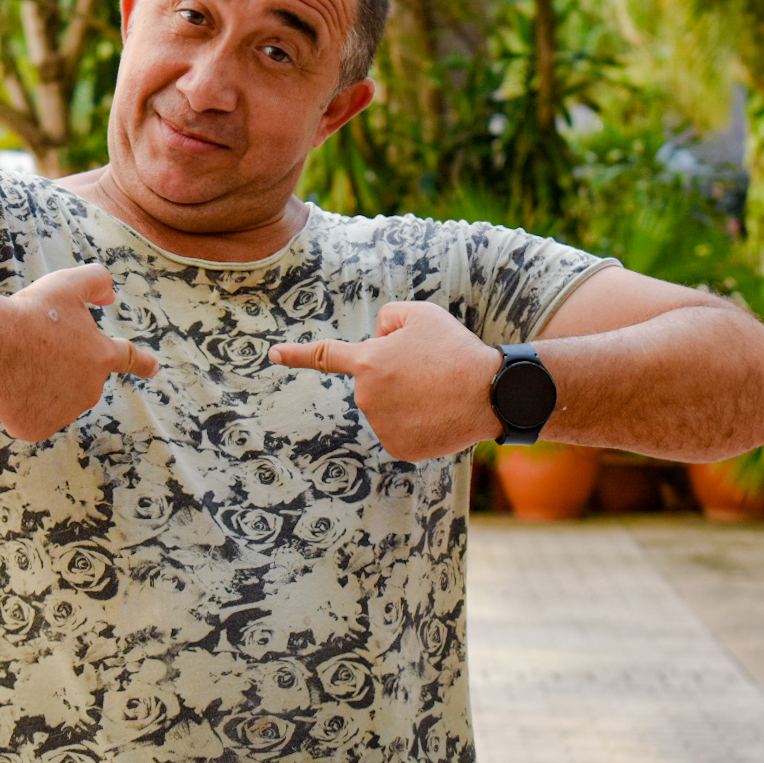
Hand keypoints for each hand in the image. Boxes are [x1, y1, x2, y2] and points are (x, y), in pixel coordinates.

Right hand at [0, 264, 158, 441]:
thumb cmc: (30, 312)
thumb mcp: (68, 283)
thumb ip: (97, 281)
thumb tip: (109, 296)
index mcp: (102, 357)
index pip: (127, 358)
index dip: (141, 362)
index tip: (154, 368)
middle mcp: (90, 390)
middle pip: (76, 377)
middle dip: (59, 365)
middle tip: (32, 346)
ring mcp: (64, 413)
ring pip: (51, 397)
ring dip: (38, 383)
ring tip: (18, 363)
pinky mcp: (36, 428)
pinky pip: (29, 416)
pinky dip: (18, 403)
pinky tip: (9, 385)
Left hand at [270, 302, 500, 461]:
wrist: (490, 393)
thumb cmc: (455, 349)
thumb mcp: (421, 314)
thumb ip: (386, 320)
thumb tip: (375, 341)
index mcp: (368, 362)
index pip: (324, 356)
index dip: (296, 354)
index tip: (273, 354)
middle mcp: (367, 397)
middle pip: (373, 380)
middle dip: (393, 373)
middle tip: (429, 369)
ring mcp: (382, 426)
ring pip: (387, 406)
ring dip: (406, 397)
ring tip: (437, 390)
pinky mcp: (398, 448)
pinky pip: (400, 429)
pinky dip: (416, 422)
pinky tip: (437, 413)